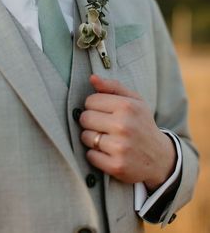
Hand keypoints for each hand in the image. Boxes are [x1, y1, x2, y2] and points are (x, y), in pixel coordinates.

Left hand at [80, 75, 176, 190]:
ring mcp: (120, 147)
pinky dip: (95, 154)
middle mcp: (124, 126)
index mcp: (127, 106)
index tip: (104, 111)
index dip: (94, 106)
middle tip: (104, 126)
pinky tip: (108, 152)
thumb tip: (92, 77)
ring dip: (92, 139)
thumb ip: (113, 87)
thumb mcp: (134, 101)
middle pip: (85, 118)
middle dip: (91, 121)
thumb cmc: (142, 124)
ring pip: (85, 137)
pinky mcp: (116, 166)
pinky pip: (90, 155)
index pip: (90, 100)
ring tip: (107, 139)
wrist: (159, 157)